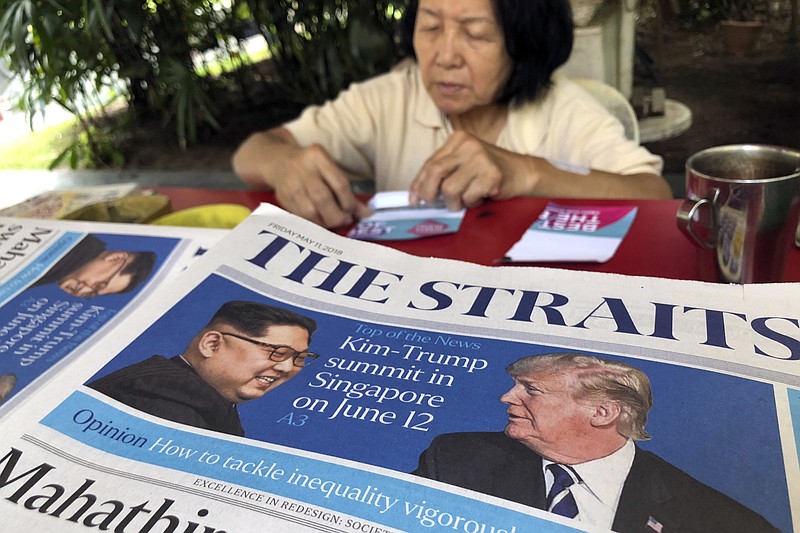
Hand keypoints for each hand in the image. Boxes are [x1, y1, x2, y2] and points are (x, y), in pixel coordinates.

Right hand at [274, 144, 369, 228]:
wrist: (279, 162)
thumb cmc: (312, 168)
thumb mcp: (329, 168)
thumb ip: (345, 189)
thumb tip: (365, 212)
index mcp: (317, 156)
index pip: (339, 184)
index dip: (351, 203)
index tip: (359, 213)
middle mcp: (301, 168)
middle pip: (323, 199)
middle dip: (338, 215)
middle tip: (346, 220)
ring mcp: (289, 184)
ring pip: (310, 211)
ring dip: (326, 223)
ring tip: (334, 223)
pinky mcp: (282, 198)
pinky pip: (300, 217)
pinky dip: (314, 224)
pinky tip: (321, 223)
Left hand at [409, 131, 530, 210]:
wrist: (523, 172)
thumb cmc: (489, 171)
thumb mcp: (464, 164)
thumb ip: (443, 172)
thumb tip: (417, 193)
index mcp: (458, 139)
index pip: (430, 163)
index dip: (418, 183)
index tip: (413, 199)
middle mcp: (468, 145)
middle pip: (435, 172)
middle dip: (430, 193)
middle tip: (435, 204)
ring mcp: (480, 159)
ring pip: (450, 189)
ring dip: (455, 202)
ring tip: (466, 200)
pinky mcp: (491, 175)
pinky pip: (468, 197)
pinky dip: (472, 203)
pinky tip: (481, 196)